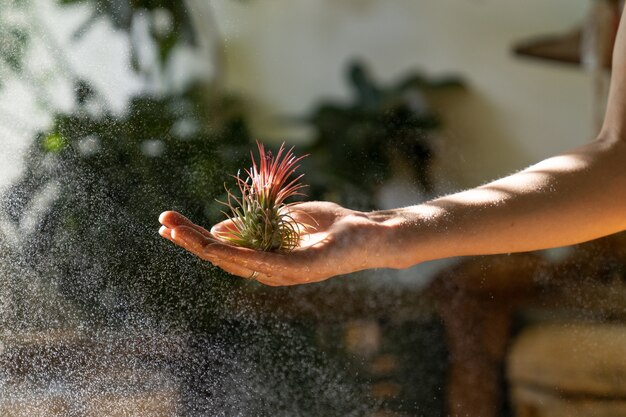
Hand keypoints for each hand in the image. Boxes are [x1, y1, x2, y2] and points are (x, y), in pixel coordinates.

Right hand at [158, 202, 384, 285]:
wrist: (372, 233)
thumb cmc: (333, 224)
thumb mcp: (286, 217)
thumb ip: (254, 222)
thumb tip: (218, 227)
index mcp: (267, 258)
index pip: (224, 250)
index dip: (196, 238)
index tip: (169, 223)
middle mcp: (270, 271)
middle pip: (222, 257)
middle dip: (190, 240)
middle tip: (162, 223)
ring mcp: (284, 272)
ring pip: (235, 260)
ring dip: (203, 245)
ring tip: (176, 229)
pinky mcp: (301, 268)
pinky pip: (263, 261)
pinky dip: (236, 252)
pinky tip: (213, 242)